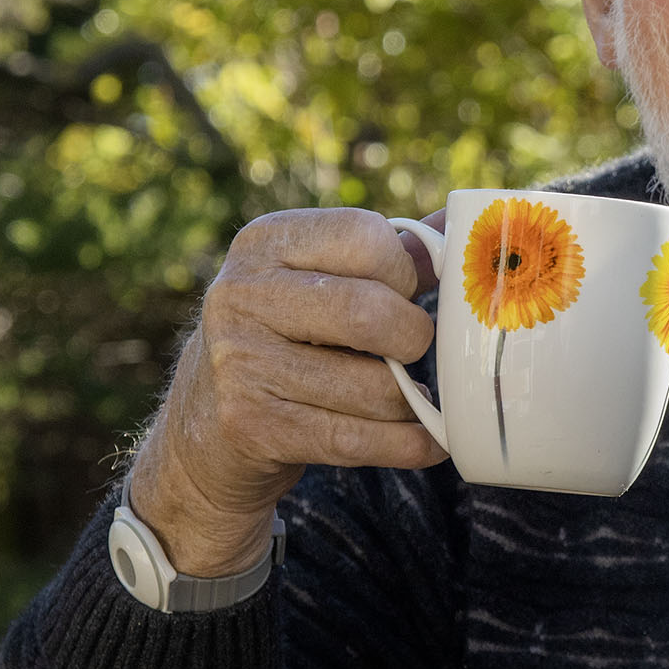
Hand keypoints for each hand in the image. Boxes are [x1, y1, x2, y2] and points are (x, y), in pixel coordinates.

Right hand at [126, 208, 447, 575]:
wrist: (203, 424)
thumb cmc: (287, 336)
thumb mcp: (317, 279)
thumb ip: (390, 252)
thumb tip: (465, 224)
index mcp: (264, 242)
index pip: (367, 237)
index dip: (405, 272)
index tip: (405, 295)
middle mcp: (241, 295)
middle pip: (372, 312)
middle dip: (414, 339)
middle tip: (411, 351)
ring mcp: (240, 362)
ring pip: (374, 387)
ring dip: (409, 401)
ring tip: (409, 398)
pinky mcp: (251, 426)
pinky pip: (357, 440)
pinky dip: (407, 444)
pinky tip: (425, 442)